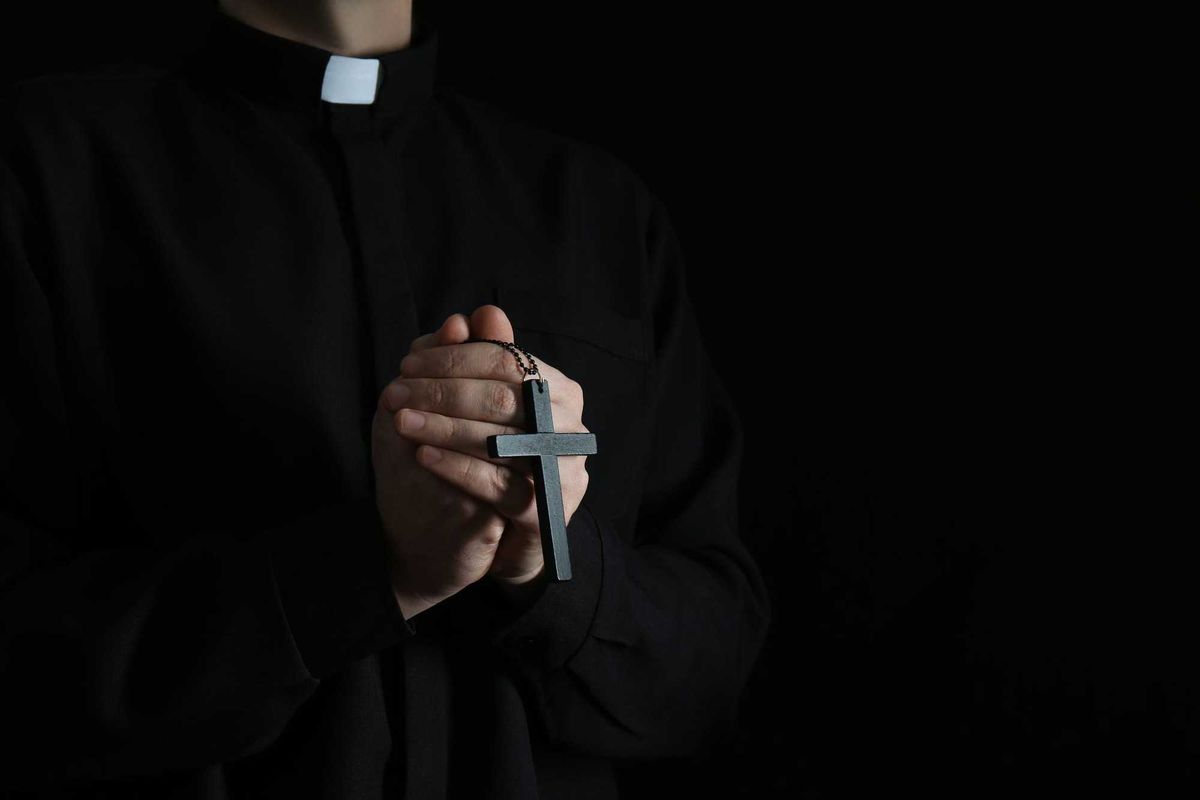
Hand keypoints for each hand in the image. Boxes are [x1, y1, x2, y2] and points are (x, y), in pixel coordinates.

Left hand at [385, 305, 591, 591]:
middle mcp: (570, 426)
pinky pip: (497, 483)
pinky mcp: (545, 510)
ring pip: (498, 439)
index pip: (507, 361)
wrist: (506, 537)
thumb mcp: (482, 408)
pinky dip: (456, 466)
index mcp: (559, 391)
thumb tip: (482, 314)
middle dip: (442, 391)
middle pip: (502, 398)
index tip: (407, 365)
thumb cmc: (491, 459)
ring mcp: (562, 470)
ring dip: (442, 427)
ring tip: (401, 420)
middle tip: (395, 393)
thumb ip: (484, 360)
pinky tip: (422, 456)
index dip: (454, 360)